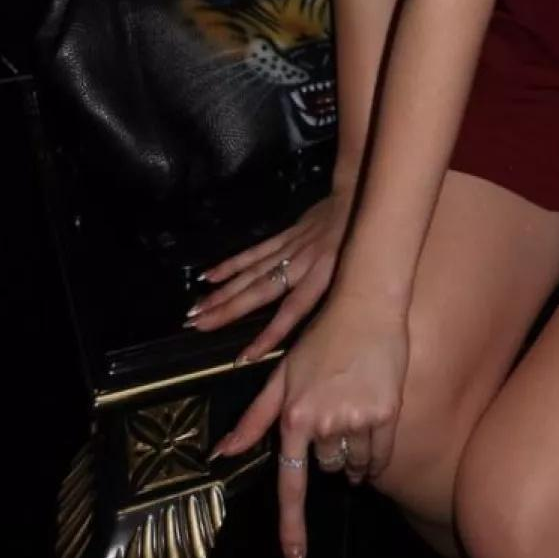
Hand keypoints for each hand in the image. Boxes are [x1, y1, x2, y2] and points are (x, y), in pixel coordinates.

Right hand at [185, 188, 353, 360]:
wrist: (359, 199)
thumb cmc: (361, 246)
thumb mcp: (357, 276)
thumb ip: (339, 303)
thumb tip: (326, 337)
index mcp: (321, 278)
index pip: (291, 312)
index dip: (267, 335)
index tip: (242, 358)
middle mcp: (300, 265)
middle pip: (260, 292)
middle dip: (228, 311)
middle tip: (198, 326)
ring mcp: (289, 249)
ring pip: (251, 274)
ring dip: (222, 292)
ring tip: (197, 309)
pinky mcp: (283, 236)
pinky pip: (254, 253)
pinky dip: (231, 265)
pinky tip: (208, 276)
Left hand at [209, 290, 408, 557]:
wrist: (367, 305)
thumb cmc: (322, 339)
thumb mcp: (282, 375)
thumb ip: (254, 418)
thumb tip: (221, 452)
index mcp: (292, 416)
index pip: (290, 484)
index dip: (292, 529)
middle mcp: (323, 422)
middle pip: (327, 468)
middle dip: (329, 451)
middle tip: (333, 411)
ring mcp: (356, 418)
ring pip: (355, 464)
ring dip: (354, 451)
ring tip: (353, 408)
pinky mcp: (386, 413)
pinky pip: (380, 456)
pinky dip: (376, 454)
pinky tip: (373, 425)